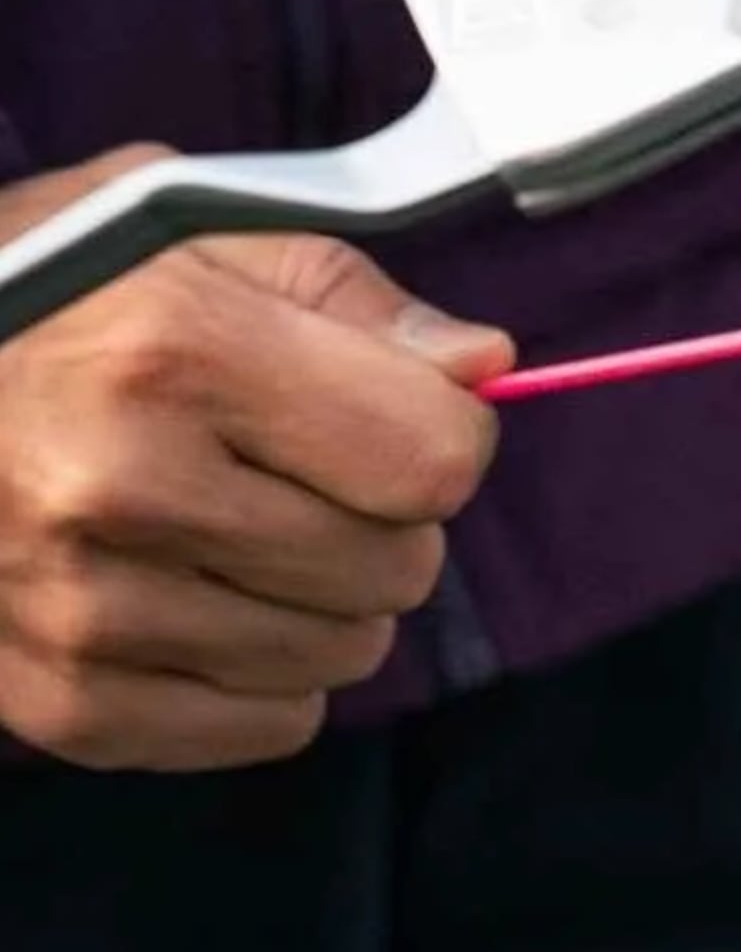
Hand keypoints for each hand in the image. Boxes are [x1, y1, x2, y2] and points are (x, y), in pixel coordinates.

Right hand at [0, 150, 512, 772]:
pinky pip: (275, 725)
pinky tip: (190, 600)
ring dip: (321, 602)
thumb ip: (345, 293)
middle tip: (282, 473)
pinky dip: (262, 677)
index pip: (434, 460)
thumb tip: (485, 365)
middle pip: (403, 568)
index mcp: (170, 351)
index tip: (392, 414)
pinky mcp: (68, 704)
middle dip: (376, 521)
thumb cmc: (34, 294)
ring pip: (348, 655)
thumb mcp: (174, 226)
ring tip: (226, 532)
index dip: (440, 435)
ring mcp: (86, 610)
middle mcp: (122, 487)